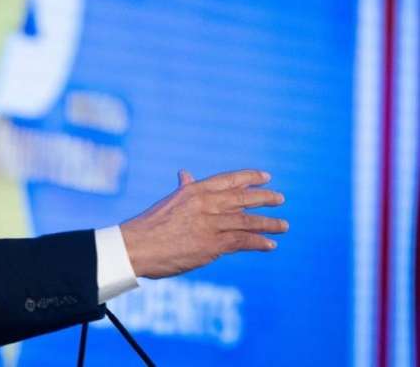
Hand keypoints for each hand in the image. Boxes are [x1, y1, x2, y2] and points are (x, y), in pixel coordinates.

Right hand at [119, 169, 287, 278]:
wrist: (135, 246)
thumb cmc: (148, 226)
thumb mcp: (168, 201)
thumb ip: (183, 189)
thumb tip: (185, 172)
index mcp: (193, 191)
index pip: (227, 180)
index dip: (249, 177)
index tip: (266, 177)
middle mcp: (204, 204)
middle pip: (242, 198)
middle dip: (264, 198)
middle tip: (280, 198)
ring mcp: (209, 224)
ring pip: (246, 220)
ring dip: (268, 223)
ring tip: (284, 225)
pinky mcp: (211, 245)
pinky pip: (241, 241)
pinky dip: (258, 242)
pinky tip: (270, 245)